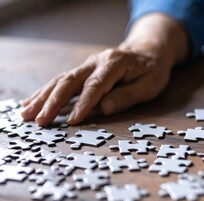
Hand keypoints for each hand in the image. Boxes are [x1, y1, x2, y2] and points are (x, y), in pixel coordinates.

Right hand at [21, 48, 169, 124]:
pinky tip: (32, 102)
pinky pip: (61, 81)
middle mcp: (96, 62)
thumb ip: (127, 95)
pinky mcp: (83, 71)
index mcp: (115, 63)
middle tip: (41, 120)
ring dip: (42, 97)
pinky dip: (46, 92)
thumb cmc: (152, 70)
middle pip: (70, 81)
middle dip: (53, 102)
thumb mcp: (150, 84)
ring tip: (26, 113)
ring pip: (60, 80)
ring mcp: (87, 65)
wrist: (149, 52)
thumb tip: (104, 108)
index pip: (96, 85)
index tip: (72, 121)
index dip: (84, 104)